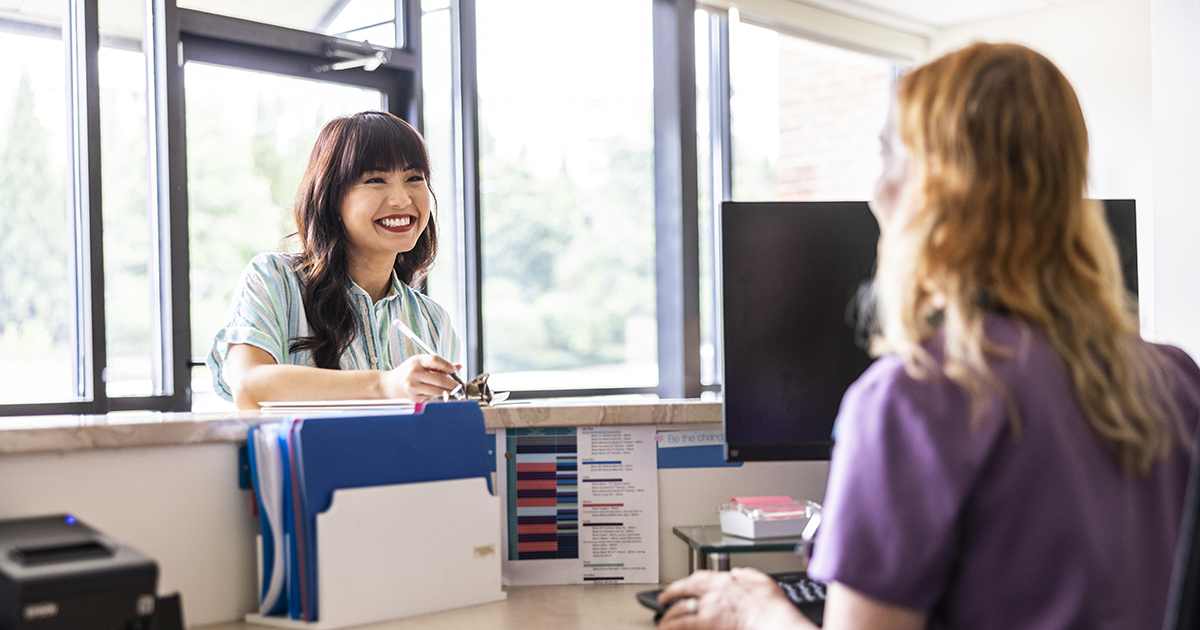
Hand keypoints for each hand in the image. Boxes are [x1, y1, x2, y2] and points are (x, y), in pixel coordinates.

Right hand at [381, 354, 460, 400]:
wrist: (390, 385)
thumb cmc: (407, 372)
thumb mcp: (420, 363)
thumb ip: (439, 364)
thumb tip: (458, 366)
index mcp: (416, 361)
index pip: (435, 360)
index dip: (448, 365)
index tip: (454, 370)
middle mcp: (414, 373)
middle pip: (440, 379)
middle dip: (452, 383)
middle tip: (458, 385)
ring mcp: (413, 387)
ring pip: (438, 390)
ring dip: (448, 392)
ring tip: (452, 390)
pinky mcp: (414, 398)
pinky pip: (432, 397)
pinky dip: (438, 396)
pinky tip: (439, 394)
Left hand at [658, 569, 809, 629]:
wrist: (772, 620)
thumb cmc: (771, 606)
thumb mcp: (761, 581)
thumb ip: (747, 575)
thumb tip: (739, 572)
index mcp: (725, 580)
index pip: (700, 577)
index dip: (688, 581)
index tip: (683, 584)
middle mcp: (713, 591)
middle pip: (685, 590)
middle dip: (671, 593)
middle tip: (664, 598)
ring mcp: (708, 607)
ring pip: (681, 608)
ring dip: (670, 614)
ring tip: (663, 619)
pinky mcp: (706, 622)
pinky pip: (682, 624)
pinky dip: (672, 625)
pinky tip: (666, 628)